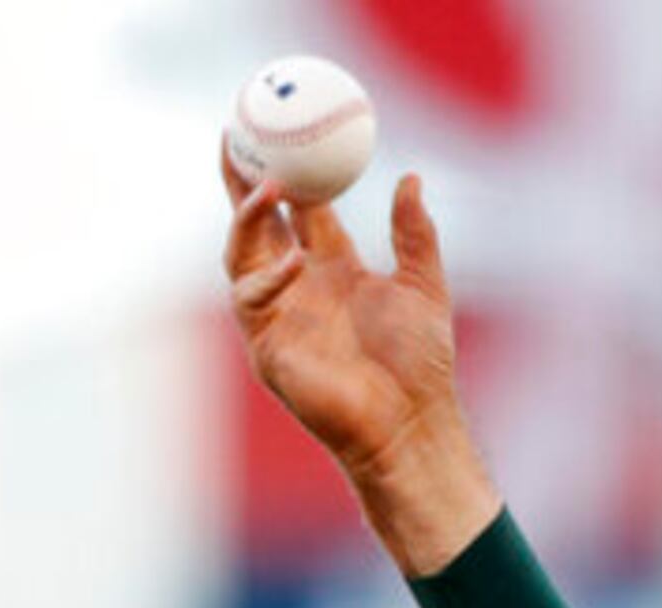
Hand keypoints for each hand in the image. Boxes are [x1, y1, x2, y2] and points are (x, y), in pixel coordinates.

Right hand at [220, 147, 497, 573]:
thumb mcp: (424, 286)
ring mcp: (277, 314)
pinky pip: (251, 298)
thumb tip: (412, 179)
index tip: (281, 131)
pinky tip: (294, 263)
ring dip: (247, 217)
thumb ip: (414, 234)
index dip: (288, 171)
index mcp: (334, 268)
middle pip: (256, 221)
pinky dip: (267, 276)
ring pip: (241, 251)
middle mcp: (299, 285)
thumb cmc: (421, 364)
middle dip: (241, 180)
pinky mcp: (266, 344)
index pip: (299, 209)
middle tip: (237, 137)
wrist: (412, 423)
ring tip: (265, 186)